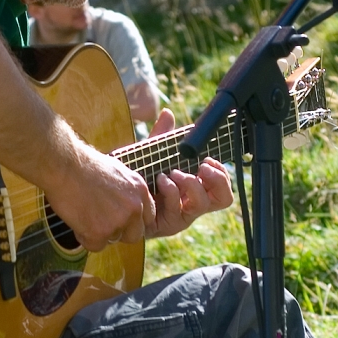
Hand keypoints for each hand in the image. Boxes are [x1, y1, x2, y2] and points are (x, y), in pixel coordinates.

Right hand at [42, 137, 156, 251]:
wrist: (64, 165)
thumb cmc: (83, 164)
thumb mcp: (116, 172)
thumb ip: (126, 191)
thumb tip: (124, 204)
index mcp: (140, 189)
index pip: (148, 217)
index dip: (132, 220)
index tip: (119, 218)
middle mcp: (134, 207)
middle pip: (135, 234)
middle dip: (119, 232)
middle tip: (101, 221)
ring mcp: (118, 220)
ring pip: (113, 239)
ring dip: (99, 232)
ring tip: (84, 213)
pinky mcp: (99, 232)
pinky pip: (95, 246)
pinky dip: (84, 237)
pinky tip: (76, 219)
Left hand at [144, 109, 233, 237]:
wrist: (113, 196)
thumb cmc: (137, 177)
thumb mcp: (151, 156)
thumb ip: (161, 137)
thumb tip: (167, 113)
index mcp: (193, 189)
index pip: (222, 186)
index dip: (222, 173)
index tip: (208, 159)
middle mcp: (191, 204)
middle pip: (224, 199)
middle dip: (217, 180)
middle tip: (203, 167)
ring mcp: (180, 216)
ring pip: (202, 205)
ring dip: (191, 184)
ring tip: (174, 172)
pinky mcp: (166, 225)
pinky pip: (178, 210)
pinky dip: (172, 190)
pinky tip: (161, 180)